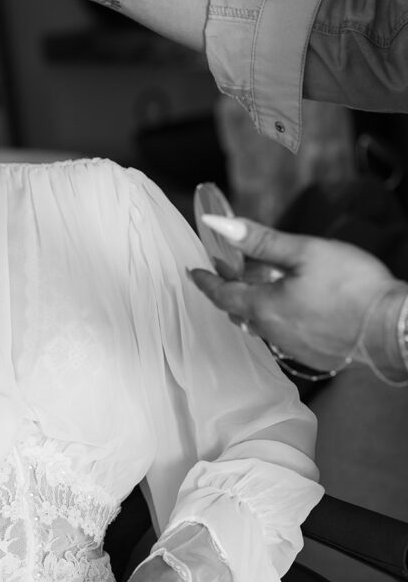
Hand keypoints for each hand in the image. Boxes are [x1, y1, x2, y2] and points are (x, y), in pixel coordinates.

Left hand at [188, 216, 406, 371]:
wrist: (393, 329)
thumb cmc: (353, 287)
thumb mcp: (304, 252)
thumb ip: (259, 240)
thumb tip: (219, 227)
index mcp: (263, 307)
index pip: (221, 294)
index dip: (205, 281)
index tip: (194, 271)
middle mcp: (272, 332)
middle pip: (238, 310)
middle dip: (229, 291)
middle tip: (228, 271)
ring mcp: (293, 347)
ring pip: (260, 324)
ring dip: (254, 305)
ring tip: (262, 285)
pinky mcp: (314, 355)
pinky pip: (283, 335)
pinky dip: (277, 318)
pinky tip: (294, 306)